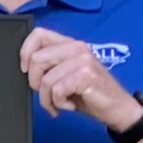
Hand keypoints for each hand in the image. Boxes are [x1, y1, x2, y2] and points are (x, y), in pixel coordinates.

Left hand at [20, 28, 137, 129]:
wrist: (117, 108)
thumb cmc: (90, 93)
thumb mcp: (66, 75)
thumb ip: (50, 66)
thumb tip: (26, 68)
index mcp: (70, 45)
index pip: (38, 34)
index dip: (25, 52)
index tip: (25, 70)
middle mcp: (77, 48)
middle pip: (36, 59)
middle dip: (34, 83)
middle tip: (46, 94)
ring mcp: (83, 60)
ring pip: (46, 79)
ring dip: (47, 99)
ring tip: (58, 103)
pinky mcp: (86, 75)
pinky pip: (57, 90)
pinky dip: (59, 103)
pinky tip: (69, 105)